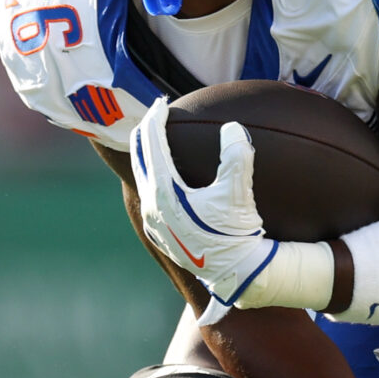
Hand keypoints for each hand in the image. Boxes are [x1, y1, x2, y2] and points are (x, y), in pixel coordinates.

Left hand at [129, 101, 281, 322]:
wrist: (236, 274)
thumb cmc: (238, 234)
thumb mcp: (239, 193)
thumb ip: (236, 155)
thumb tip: (233, 128)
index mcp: (164, 193)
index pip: (151, 145)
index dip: (155, 119)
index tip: (162, 102)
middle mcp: (151, 207)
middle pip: (139, 159)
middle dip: (146, 133)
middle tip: (156, 113)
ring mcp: (153, 223)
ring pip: (142, 178)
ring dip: (150, 156)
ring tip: (159, 140)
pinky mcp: (159, 234)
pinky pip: (150, 196)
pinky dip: (155, 177)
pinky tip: (169, 175)